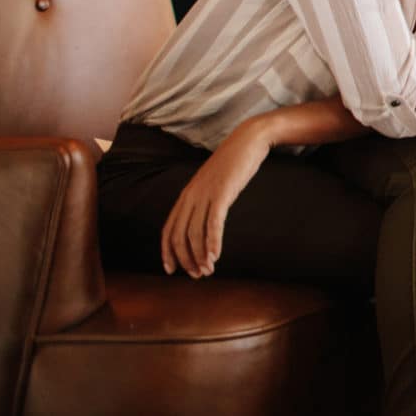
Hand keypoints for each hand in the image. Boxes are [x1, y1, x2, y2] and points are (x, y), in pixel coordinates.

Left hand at [161, 120, 271, 277]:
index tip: (171, 270)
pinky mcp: (221, 193)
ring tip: (207, 270)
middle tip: (197, 275)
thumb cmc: (234, 163)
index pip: (168, 229)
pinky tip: (216, 255)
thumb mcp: (213, 182)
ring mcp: (205, 194)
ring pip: (195, 233)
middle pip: (179, 235)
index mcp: (186, 195)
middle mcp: (190, 196)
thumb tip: (202, 219)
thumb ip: (204, 198)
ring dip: (200, 255)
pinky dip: (212, 242)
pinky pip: (213, 223)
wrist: (248, 140)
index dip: (167, 252)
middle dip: (185, 259)